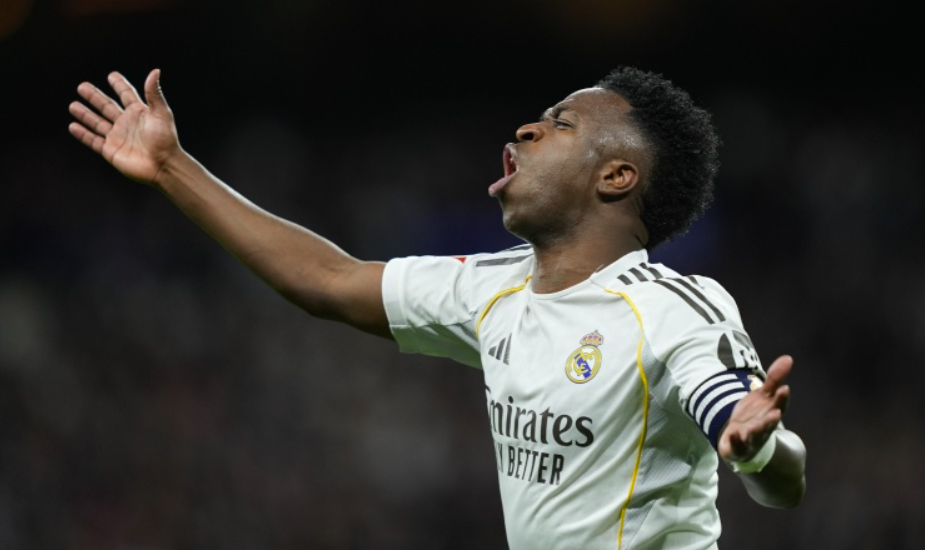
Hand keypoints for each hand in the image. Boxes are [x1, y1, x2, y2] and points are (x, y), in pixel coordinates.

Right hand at [69, 69, 179, 185]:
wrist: (163, 165)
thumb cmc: (165, 140)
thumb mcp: (161, 113)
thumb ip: (154, 93)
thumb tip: (155, 71)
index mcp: (139, 113)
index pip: (126, 94)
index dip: (119, 85)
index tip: (112, 75)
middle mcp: (126, 123)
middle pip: (107, 106)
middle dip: (94, 97)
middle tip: (82, 86)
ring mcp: (118, 137)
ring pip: (97, 122)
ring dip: (85, 114)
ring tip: (73, 105)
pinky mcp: (111, 150)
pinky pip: (93, 141)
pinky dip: (83, 134)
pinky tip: (73, 126)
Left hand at [718, 355, 792, 463]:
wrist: (742, 442)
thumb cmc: (756, 416)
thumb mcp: (763, 396)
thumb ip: (774, 379)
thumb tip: (788, 358)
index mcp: (770, 413)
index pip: (778, 406)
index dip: (782, 398)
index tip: (784, 388)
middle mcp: (763, 426)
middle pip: (769, 422)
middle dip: (772, 418)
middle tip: (776, 413)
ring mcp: (751, 438)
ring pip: (755, 436)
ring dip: (756, 432)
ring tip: (755, 427)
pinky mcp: (738, 446)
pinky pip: (736, 445)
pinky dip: (735, 441)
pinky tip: (733, 435)